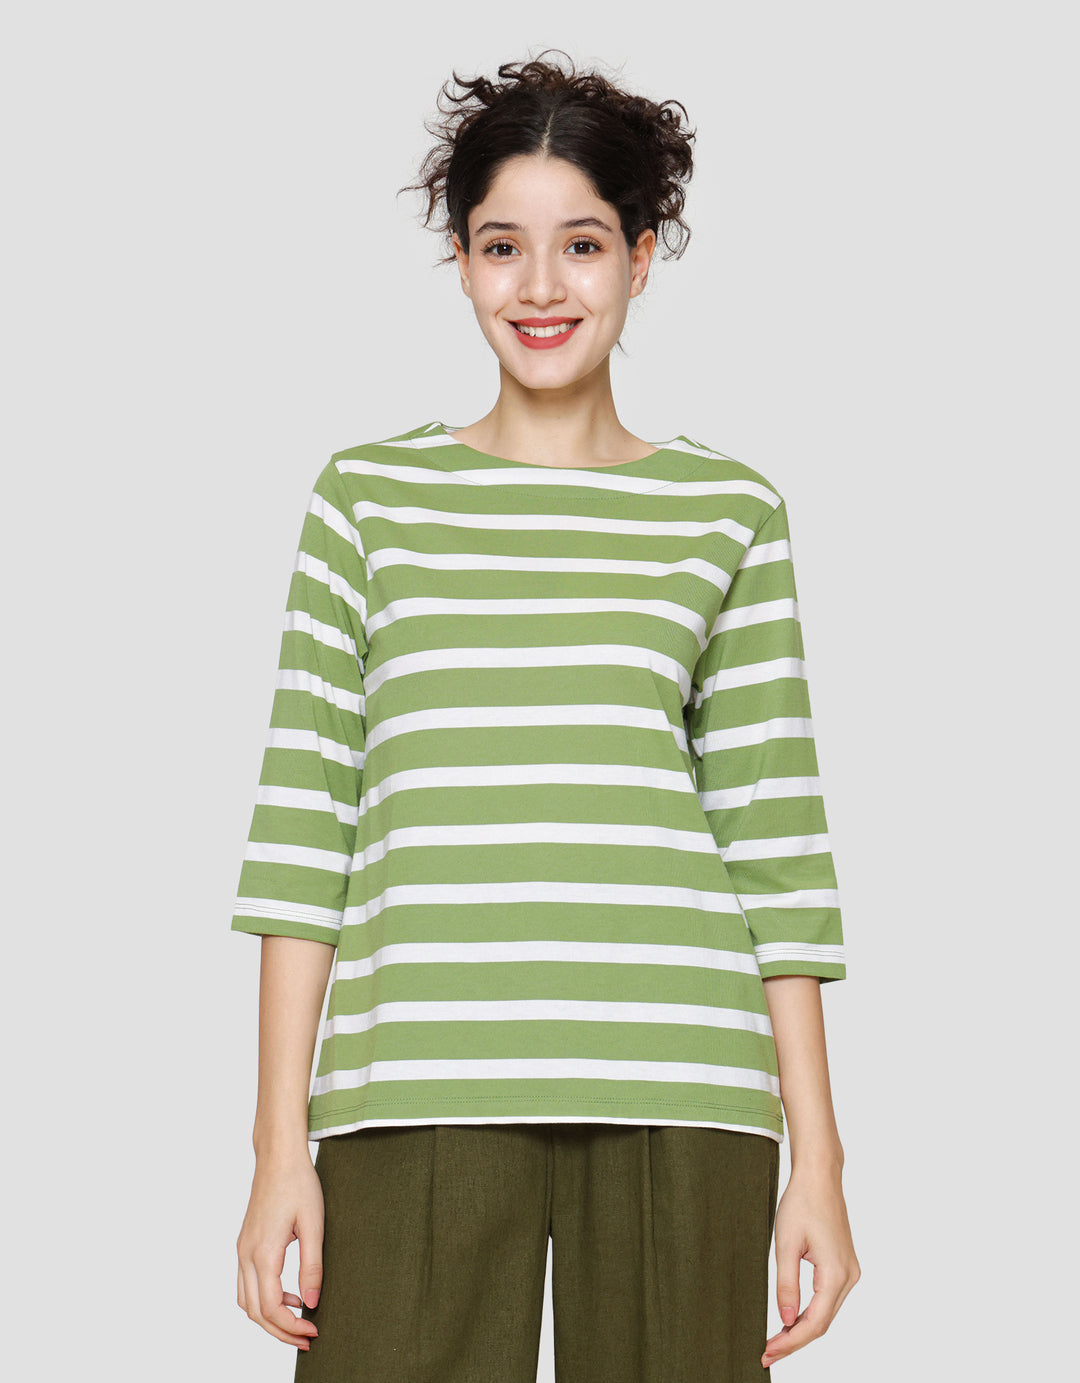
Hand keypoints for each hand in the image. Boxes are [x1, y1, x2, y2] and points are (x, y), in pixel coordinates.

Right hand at [236, 1145, 323, 1350]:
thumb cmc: (299, 1184)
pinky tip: (287, 1294)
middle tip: (306, 1338)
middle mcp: (246, 1254)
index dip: (291, 1327)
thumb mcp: (314, 1225)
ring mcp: (242, 1249)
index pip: (271, 1307)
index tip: (313, 1331)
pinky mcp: (245, 1244)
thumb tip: (311, 1302)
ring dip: (268, 1318)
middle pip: (255, 1312)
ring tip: (297, 1321)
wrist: (278, 1157)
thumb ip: (312, 1266)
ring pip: (246, 1301)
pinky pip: (246, 1284)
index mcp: (263, 1252)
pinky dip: (262, 1299)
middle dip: (280, 1331)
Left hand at [762, 1162, 859, 1368]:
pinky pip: (828, 1300)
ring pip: (826, 1314)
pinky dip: (810, 1313)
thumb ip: (786, 1284)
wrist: (819, 1177)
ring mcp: (849, 1272)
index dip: (791, 1342)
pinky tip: (791, 1320)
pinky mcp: (844, 1266)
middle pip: (822, 1323)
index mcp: (836, 1273)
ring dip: (802, 1329)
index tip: (768, 1351)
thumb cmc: (801, 1203)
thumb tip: (785, 1320)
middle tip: (767, 1352)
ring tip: (776, 1341)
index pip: (814, 1323)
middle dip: (795, 1341)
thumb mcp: (786, 1243)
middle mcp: (849, 1277)